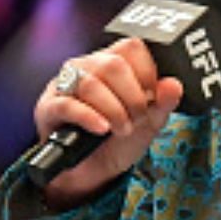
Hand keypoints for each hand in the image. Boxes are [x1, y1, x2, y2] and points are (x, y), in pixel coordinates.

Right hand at [34, 37, 183, 206]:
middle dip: (132, 97)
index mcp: (111, 62)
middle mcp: (86, 67)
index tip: (152, 97)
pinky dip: (88, 117)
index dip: (147, 72)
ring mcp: (64, 85)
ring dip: (114, 110)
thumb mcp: (149, 122)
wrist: (92, 172)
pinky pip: (66, 105)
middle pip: (112, 64)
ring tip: (122, 129)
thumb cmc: (118, 140)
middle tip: (138, 119)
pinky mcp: (47, 107)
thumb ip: (163, 103)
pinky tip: (102, 129)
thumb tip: (173, 85)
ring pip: (90, 83)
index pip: (130, 47)